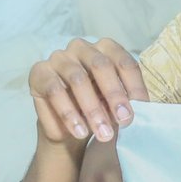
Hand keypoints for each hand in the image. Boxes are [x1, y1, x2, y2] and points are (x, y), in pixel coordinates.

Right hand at [28, 38, 146, 145]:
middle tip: (124, 121)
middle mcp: (82, 47)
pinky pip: (54, 90)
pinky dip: (68, 114)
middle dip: (115, 95)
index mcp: (106, 49)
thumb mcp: (115, 107)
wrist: (69, 128)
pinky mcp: (39, 72)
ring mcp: (58, 58)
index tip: (141, 110)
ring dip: (92, 109)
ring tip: (103, 133)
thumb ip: (125, 103)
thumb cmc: (97, 110)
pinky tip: (79, 131)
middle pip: (101, 65)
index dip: (134, 86)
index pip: (124, 62)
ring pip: (77, 78)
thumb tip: (135, 110)